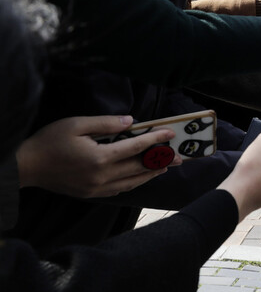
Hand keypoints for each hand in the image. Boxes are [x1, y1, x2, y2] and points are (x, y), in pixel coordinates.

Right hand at [15, 115, 181, 197]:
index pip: (137, 148)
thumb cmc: (49, 141)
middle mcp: (102, 176)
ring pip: (132, 182)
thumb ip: (107, 123)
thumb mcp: (77, 124)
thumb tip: (132, 122)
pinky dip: (135, 183)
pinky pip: (119, 189)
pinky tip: (142, 177)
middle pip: (139, 168)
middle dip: (162, 160)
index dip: (156, 139)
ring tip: (167, 167)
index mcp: (100, 158)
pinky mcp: (90, 194)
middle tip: (180, 157)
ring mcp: (96, 188)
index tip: (171, 133)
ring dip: (151, 174)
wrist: (26, 166)